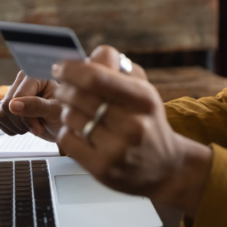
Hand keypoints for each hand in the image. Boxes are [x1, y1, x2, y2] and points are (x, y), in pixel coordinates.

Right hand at [0, 70, 62, 141]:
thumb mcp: (56, 110)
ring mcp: (13, 94)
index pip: (18, 96)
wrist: (63, 124)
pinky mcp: (8, 106)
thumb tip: (13, 105)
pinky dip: (12, 129)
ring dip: (17, 127)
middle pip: (7, 105)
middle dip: (23, 123)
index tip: (38, 127)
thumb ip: (37, 106)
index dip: (26, 116)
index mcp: (35, 76)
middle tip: (39, 127)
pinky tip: (25, 127)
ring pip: (1, 114)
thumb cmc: (65, 113)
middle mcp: (22, 82)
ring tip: (34, 125)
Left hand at [52, 49, 212, 215]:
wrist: (165, 167)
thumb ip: (116, 68)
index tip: (60, 67)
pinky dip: (66, 130)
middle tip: (64, 88)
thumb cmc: (147, 121)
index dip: (71, 69)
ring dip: (66, 109)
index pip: (95, 77)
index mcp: (143, 98)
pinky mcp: (102, 169)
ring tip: (76, 110)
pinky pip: (67, 139)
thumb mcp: (143, 90)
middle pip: (78, 96)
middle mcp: (132, 124)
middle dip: (64, 88)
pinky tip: (78, 129)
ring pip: (70, 116)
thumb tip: (87, 57)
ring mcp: (117, 149)